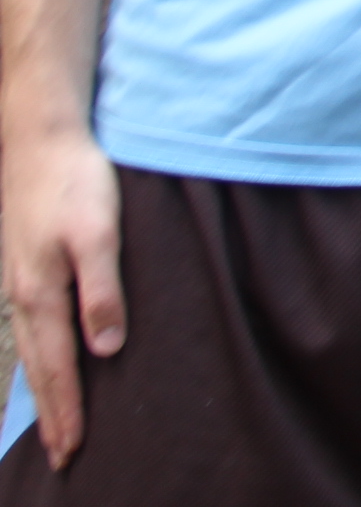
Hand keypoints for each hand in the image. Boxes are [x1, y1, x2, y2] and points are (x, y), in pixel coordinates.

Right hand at [1, 122, 124, 468]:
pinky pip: (31, 327)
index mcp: (42, 294)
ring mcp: (20, 281)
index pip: (57, 368)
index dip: (67, 410)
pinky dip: (38, 357)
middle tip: (62, 456)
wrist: (41, 139)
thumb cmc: (76, 182)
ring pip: (32, 350)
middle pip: (40, 368)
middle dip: (51, 413)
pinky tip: (46, 360)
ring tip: (54, 422)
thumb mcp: (99, 233)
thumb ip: (102, 290)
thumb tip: (106, 348)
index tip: (73, 449)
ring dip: (44, 389)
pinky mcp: (26, 267)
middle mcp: (23, 296)